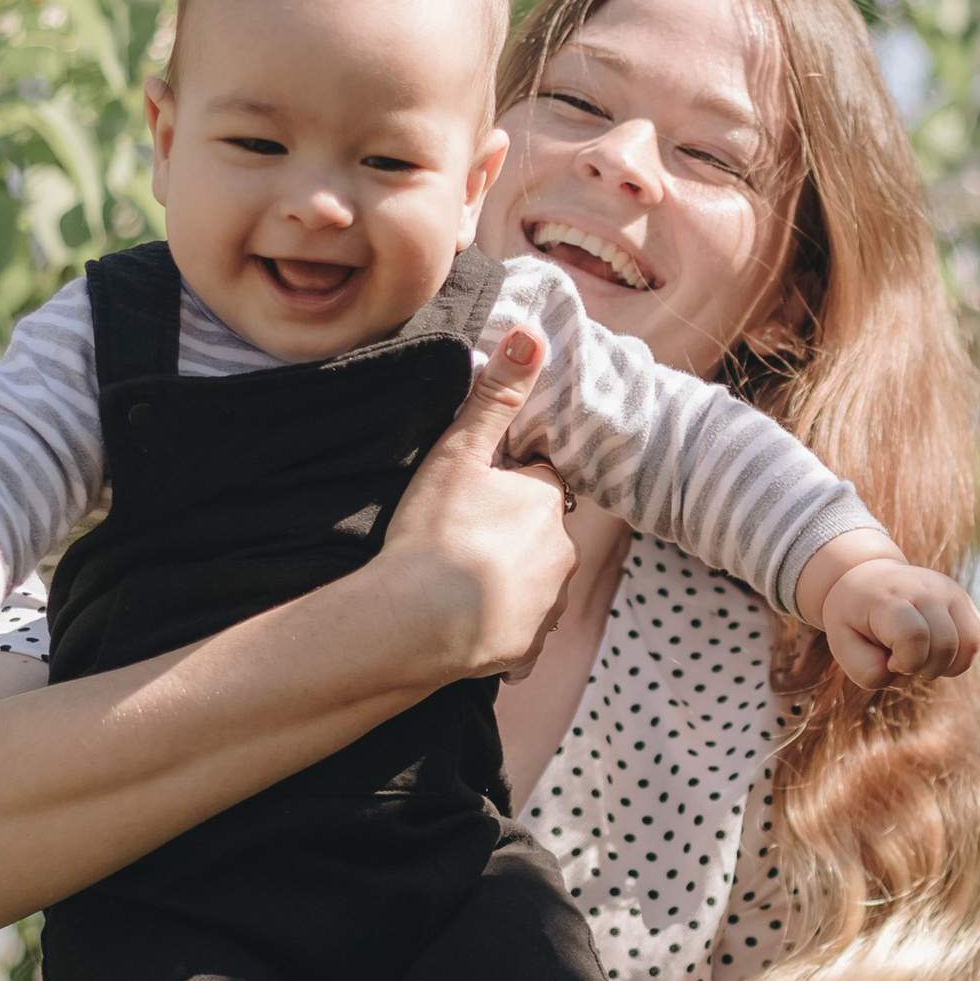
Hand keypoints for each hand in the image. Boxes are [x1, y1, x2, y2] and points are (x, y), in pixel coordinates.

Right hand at [373, 327, 579, 680]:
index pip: (537, 481)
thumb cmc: (435, 533)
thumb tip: (534, 333)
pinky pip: (520, 629)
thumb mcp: (459, 452)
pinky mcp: (531, 647)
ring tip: (456, 584)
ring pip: (534, 581)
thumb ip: (496, 396)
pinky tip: (463, 623)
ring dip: (507, 580)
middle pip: (539, 533)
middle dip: (509, 534)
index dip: (505, 484)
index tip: (473, 495)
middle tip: (459, 540)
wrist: (417, 624)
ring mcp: (550, 605)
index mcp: (546, 502)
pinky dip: (499, 626)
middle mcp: (562, 553)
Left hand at [812, 551, 979, 694]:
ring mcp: (949, 591)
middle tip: (901, 660)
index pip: (914, 636)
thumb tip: (905, 674)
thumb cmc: (854, 620)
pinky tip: (935, 652)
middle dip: (924, 669)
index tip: (889, 661)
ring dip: (944, 666)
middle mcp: (925, 588)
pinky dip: (959, 658)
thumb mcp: (843, 647)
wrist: (867, 580)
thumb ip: (868, 672)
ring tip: (919, 656)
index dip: (905, 663)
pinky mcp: (963, 600)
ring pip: (968, 645)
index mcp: (890, 598)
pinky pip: (976, 640)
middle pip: (945, 646)